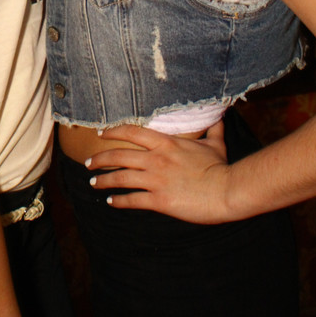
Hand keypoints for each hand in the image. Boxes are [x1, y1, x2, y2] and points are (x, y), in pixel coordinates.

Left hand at [85, 121, 233, 223]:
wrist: (227, 190)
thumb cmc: (221, 167)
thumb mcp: (214, 143)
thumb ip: (211, 129)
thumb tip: (219, 114)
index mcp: (165, 143)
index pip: (132, 132)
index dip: (113, 131)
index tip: (101, 133)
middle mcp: (156, 159)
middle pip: (119, 155)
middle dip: (100, 159)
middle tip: (89, 163)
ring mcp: (156, 179)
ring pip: (120, 178)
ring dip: (104, 180)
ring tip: (93, 182)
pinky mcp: (159, 200)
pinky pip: (132, 200)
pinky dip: (119, 201)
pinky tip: (111, 201)